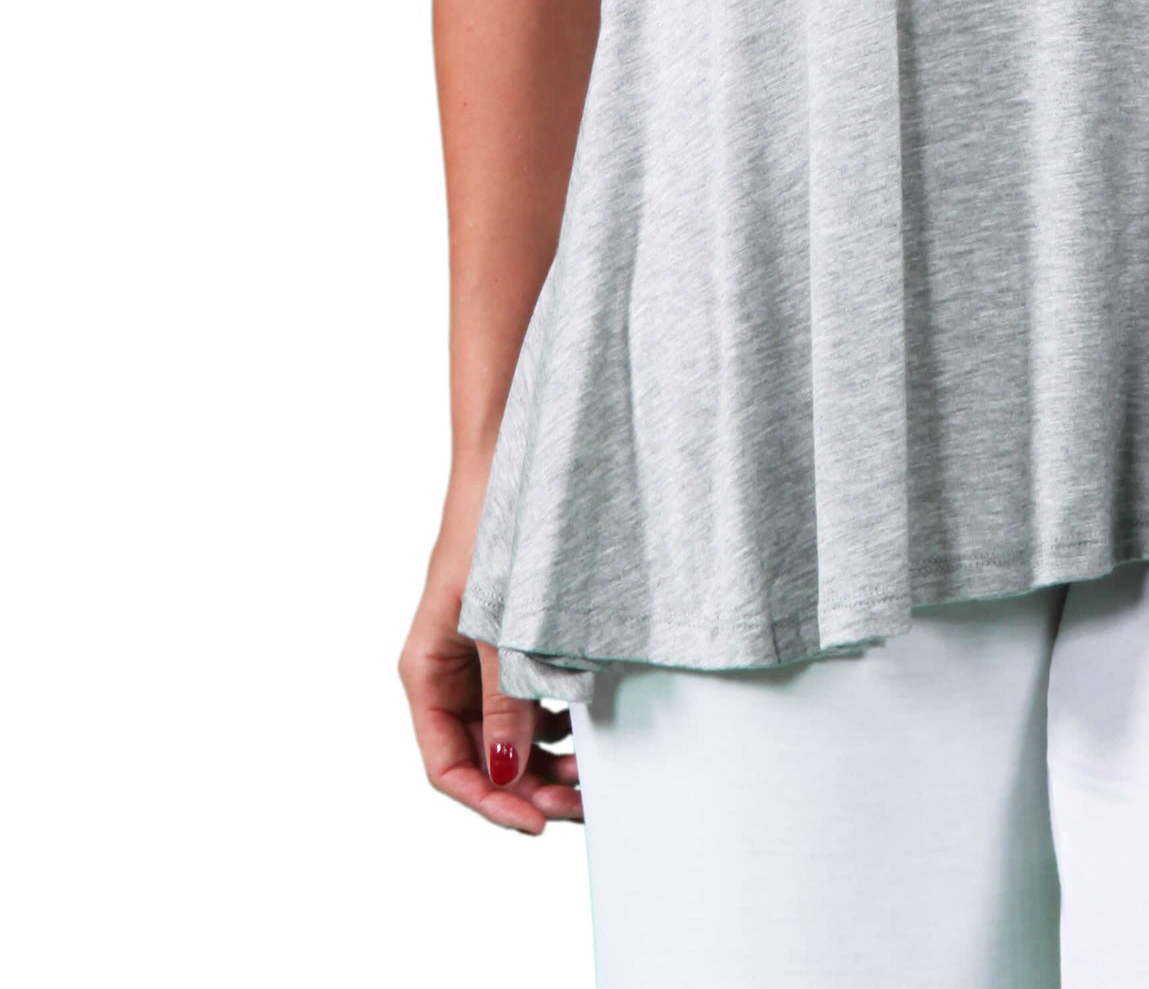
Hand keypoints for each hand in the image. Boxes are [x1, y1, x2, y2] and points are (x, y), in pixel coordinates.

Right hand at [399, 467, 581, 833]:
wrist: (514, 458)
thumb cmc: (493, 527)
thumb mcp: (498, 623)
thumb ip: (503, 699)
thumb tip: (508, 771)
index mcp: (425, 673)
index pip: (447, 766)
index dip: (490, 801)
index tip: (537, 822)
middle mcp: (448, 675)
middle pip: (481, 759)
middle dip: (528, 788)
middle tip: (582, 804)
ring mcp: (480, 660)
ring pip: (509, 736)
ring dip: (546, 761)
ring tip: (592, 773)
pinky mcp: (511, 643)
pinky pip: (529, 701)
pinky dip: (556, 721)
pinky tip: (585, 723)